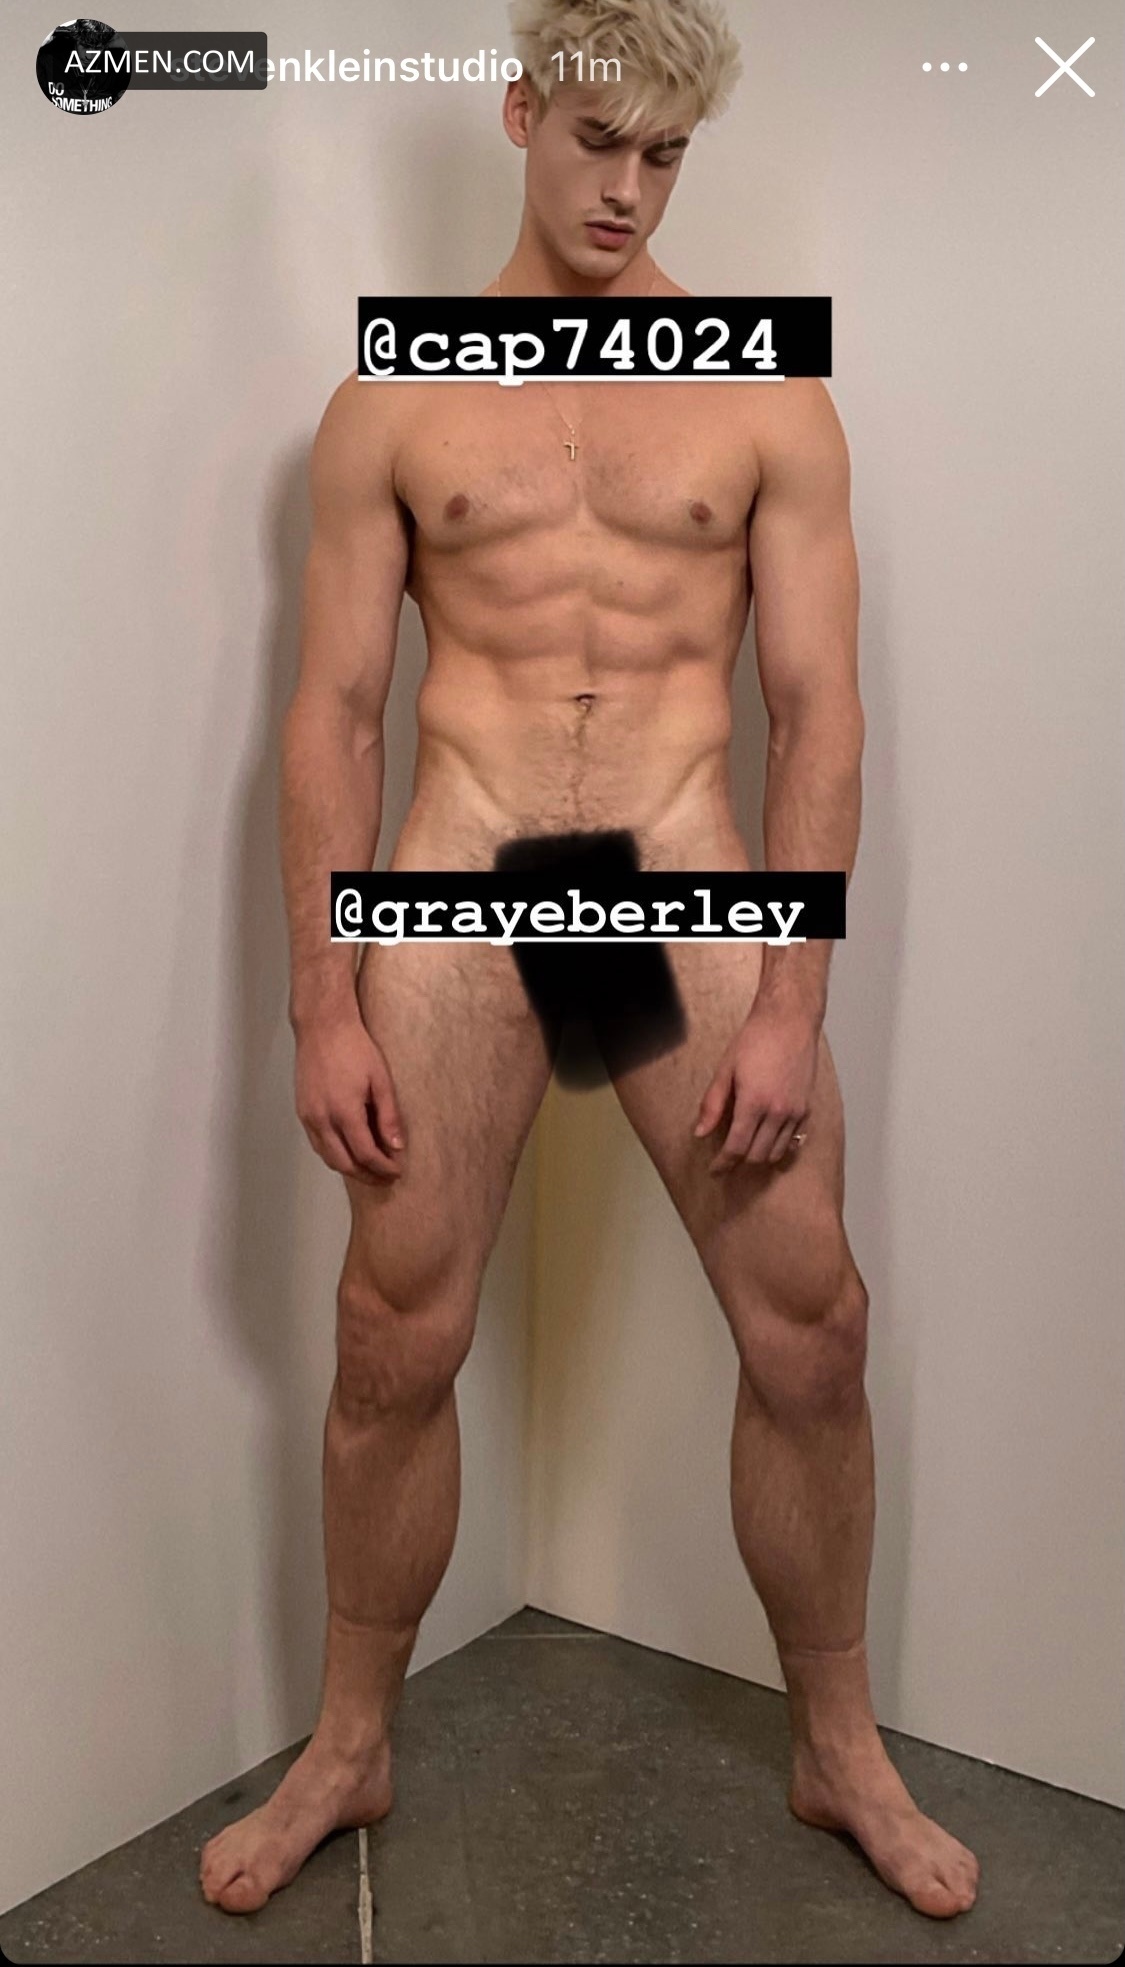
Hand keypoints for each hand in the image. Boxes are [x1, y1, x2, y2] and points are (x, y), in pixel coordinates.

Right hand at [294, 1013, 405, 1183]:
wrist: (322, 1027)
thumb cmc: (355, 1048)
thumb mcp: (381, 1080)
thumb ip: (388, 1116)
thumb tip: (396, 1147)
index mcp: (344, 1112)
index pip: (365, 1154)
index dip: (383, 1167)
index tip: (397, 1171)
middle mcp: (322, 1119)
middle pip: (344, 1163)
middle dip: (367, 1175)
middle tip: (386, 1177)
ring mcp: (308, 1117)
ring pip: (327, 1157)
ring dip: (349, 1168)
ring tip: (370, 1170)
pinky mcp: (301, 1111)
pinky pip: (317, 1143)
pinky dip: (334, 1154)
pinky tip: (349, 1152)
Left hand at [693, 1004, 817, 1174]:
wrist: (790, 1021)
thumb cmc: (755, 1040)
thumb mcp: (725, 1069)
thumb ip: (712, 1104)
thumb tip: (701, 1132)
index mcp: (754, 1102)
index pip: (736, 1147)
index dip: (723, 1163)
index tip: (715, 1170)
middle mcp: (778, 1112)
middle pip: (757, 1156)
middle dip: (739, 1162)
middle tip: (726, 1160)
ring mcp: (795, 1112)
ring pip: (776, 1153)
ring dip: (758, 1156)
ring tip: (745, 1149)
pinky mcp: (806, 1108)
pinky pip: (792, 1141)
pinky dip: (778, 1147)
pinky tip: (766, 1140)